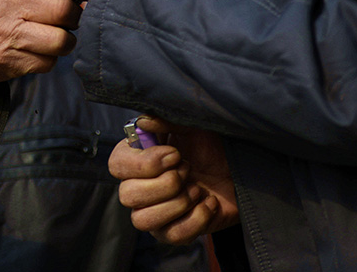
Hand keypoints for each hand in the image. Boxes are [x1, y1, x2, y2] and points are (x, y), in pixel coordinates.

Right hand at [0, 0, 79, 125]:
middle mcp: (5, 0)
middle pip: (65, 8)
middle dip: (73, 17)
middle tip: (67, 18)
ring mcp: (6, 32)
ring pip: (62, 39)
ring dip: (65, 41)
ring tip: (57, 36)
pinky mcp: (9, 59)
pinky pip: (49, 62)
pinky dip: (48, 59)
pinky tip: (37, 50)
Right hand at [108, 116, 238, 244]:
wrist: (239, 171)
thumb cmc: (211, 146)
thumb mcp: (191, 126)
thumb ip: (166, 121)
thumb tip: (143, 122)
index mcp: (138, 158)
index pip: (117, 165)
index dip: (144, 164)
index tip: (175, 155)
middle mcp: (139, 186)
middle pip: (127, 195)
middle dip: (165, 184)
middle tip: (188, 170)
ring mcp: (154, 212)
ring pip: (143, 221)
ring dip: (176, 204)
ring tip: (197, 189)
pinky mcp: (174, 232)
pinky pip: (173, 235)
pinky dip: (196, 218)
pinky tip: (209, 203)